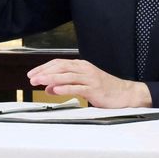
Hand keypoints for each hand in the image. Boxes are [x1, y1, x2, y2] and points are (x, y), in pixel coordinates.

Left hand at [27, 59, 151, 107]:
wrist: (126, 94)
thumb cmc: (104, 89)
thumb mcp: (82, 85)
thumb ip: (65, 85)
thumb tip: (48, 88)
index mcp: (81, 66)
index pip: (58, 63)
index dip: (44, 67)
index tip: (32, 73)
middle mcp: (84, 69)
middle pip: (60, 67)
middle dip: (44, 72)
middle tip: (31, 78)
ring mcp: (90, 78)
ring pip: (66, 76)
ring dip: (50, 79)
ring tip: (38, 82)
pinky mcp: (94, 89)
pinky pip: (77, 87)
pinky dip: (64, 88)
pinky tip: (54, 90)